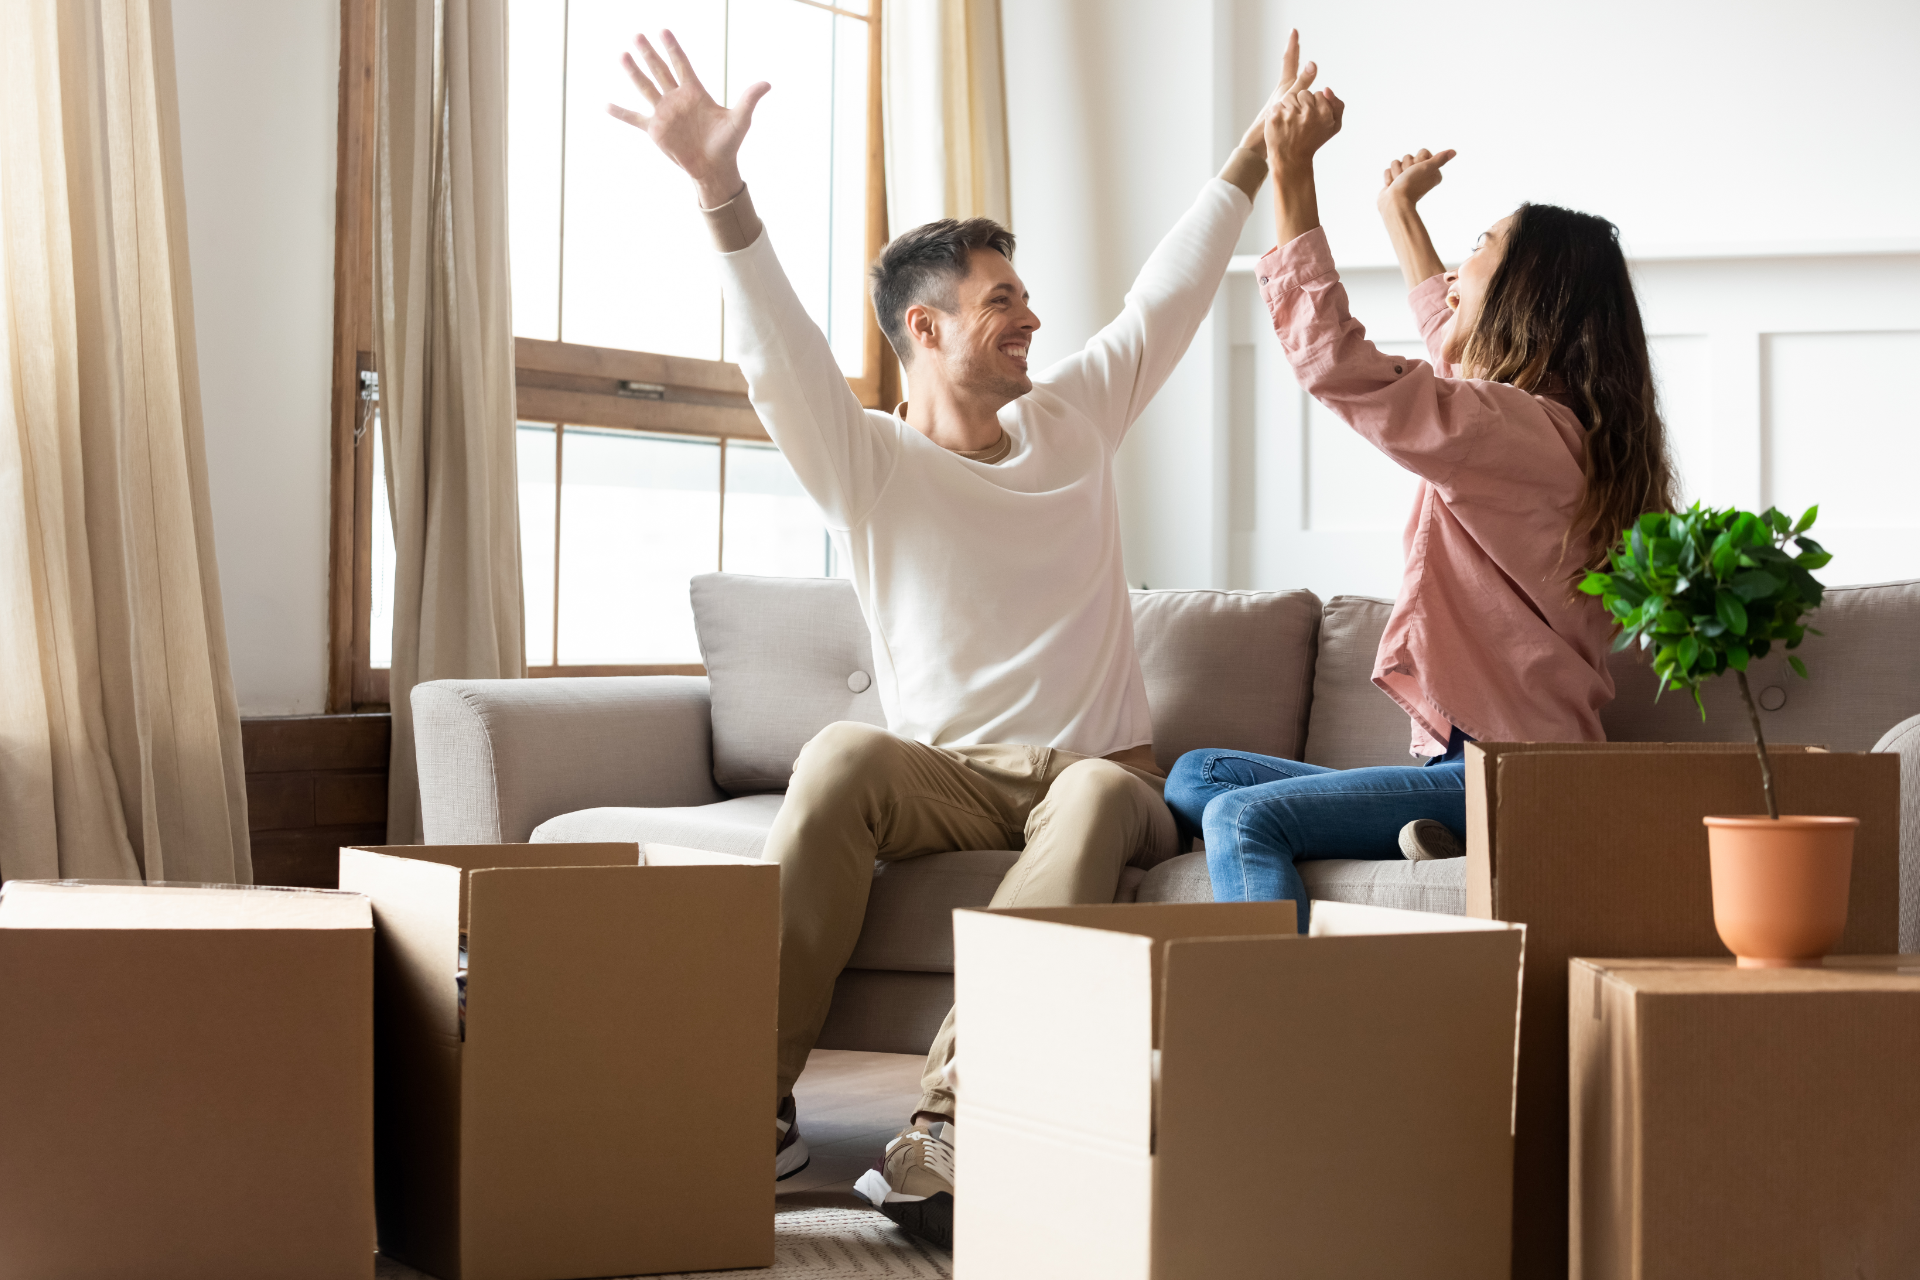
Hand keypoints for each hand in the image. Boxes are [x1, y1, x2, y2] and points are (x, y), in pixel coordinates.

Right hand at [606, 30, 769, 206]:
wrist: (715, 167)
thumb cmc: (728, 143)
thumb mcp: (740, 120)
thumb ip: (749, 99)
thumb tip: (767, 83)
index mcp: (695, 92)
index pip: (682, 64)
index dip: (673, 48)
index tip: (663, 30)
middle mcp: (677, 98)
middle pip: (660, 70)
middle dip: (649, 53)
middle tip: (637, 34)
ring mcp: (664, 113)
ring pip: (645, 87)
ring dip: (633, 72)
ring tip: (621, 55)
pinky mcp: (655, 130)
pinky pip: (634, 118)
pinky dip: (620, 112)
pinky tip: (604, 104)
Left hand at [1237, 28, 1300, 151]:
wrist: (1259, 141)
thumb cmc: (1273, 121)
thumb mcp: (1291, 99)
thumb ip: (1302, 82)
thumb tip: (1311, 63)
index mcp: (1285, 86)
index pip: (1290, 60)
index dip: (1293, 45)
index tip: (1293, 31)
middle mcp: (1283, 91)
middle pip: (1290, 67)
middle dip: (1293, 53)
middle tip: (1294, 39)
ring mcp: (1282, 101)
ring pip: (1294, 85)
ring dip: (1298, 76)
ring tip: (1299, 65)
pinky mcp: (1282, 112)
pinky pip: (1296, 101)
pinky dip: (1300, 98)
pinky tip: (1300, 100)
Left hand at [1263, 63, 1343, 173]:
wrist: (1291, 159)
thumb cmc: (1313, 141)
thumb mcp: (1333, 126)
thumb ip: (1338, 105)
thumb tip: (1327, 89)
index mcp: (1324, 113)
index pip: (1319, 94)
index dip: (1314, 106)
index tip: (1311, 119)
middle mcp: (1309, 113)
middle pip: (1304, 93)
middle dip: (1302, 105)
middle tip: (1300, 122)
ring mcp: (1291, 114)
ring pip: (1291, 96)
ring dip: (1290, 107)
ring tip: (1291, 123)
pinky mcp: (1276, 116)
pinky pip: (1279, 104)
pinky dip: (1279, 113)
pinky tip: (1282, 124)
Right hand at [1378, 149, 1456, 210]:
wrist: (1394, 202)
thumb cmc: (1412, 184)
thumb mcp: (1427, 168)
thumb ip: (1439, 159)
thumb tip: (1453, 152)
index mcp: (1432, 172)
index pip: (1422, 152)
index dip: (1418, 159)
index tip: (1418, 170)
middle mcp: (1420, 175)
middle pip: (1408, 156)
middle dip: (1405, 166)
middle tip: (1407, 178)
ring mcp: (1405, 179)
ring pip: (1397, 162)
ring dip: (1396, 172)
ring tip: (1399, 183)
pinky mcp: (1394, 182)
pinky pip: (1388, 170)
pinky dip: (1389, 178)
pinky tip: (1392, 186)